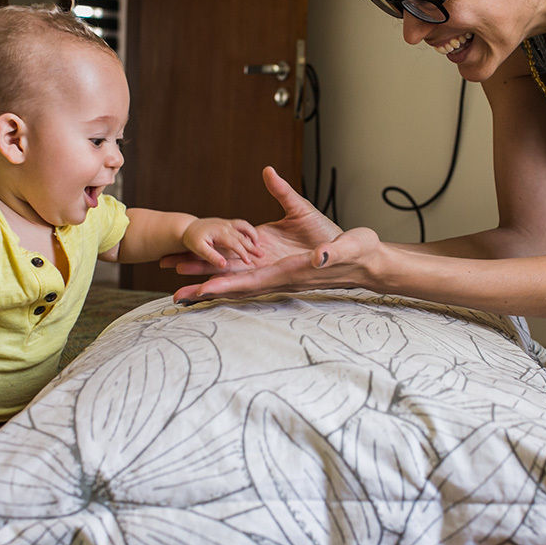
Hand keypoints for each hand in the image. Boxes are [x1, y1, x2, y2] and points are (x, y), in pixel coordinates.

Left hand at [170, 166, 382, 302]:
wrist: (368, 261)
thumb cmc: (360, 252)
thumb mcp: (348, 246)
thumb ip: (332, 251)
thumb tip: (318, 256)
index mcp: (292, 271)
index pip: (254, 280)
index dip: (228, 283)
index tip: (202, 288)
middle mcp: (281, 276)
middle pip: (238, 286)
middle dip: (208, 291)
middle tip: (177, 298)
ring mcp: (281, 274)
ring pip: (240, 282)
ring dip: (213, 286)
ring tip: (183, 291)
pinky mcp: (283, 267)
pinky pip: (250, 275)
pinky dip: (228, 277)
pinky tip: (213, 277)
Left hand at [180, 216, 264, 269]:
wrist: (187, 227)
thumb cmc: (193, 239)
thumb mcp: (198, 248)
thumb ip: (212, 256)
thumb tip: (223, 265)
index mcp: (220, 232)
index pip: (236, 243)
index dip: (243, 253)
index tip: (250, 262)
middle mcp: (226, 226)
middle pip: (243, 236)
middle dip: (253, 246)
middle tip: (261, 255)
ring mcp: (228, 223)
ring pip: (245, 227)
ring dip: (252, 235)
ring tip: (256, 246)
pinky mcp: (229, 222)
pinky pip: (242, 225)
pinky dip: (249, 231)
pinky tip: (251, 240)